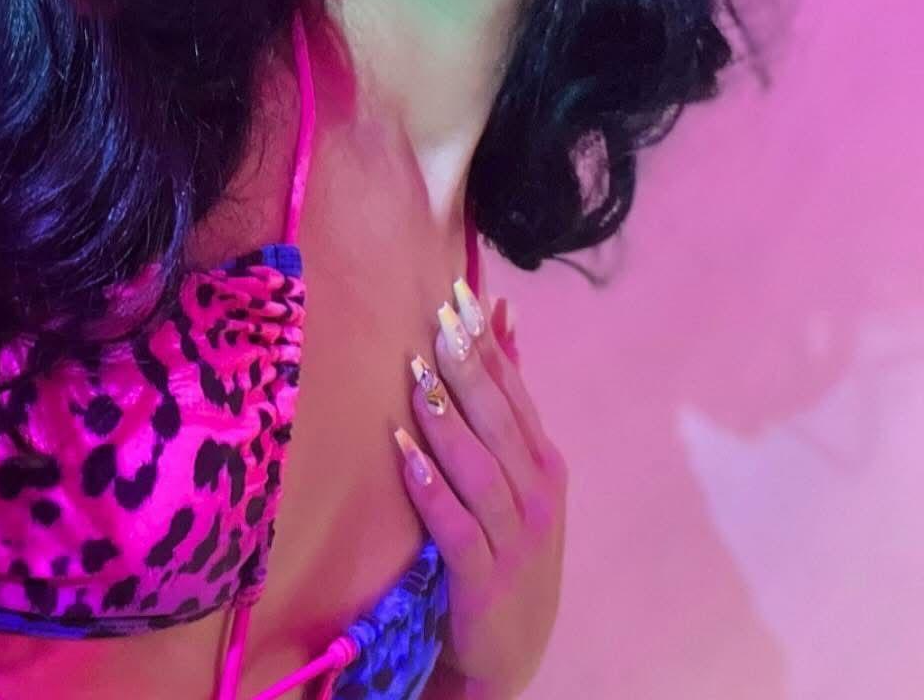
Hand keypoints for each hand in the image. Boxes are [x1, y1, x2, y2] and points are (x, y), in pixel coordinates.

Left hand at [395, 277, 566, 699]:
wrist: (509, 653)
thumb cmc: (508, 548)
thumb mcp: (519, 476)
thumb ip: (507, 401)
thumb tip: (503, 318)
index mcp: (544, 464)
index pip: (513, 392)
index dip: (487, 344)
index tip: (459, 295)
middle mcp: (537, 496)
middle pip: (499, 421)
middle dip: (469, 368)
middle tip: (440, 319)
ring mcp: (515, 539)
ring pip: (480, 469)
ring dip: (448, 421)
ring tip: (418, 377)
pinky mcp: (484, 581)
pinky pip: (455, 528)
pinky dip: (431, 489)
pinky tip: (404, 455)